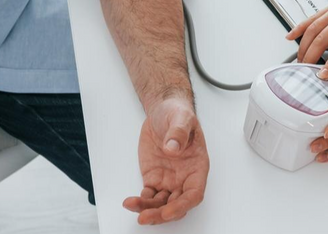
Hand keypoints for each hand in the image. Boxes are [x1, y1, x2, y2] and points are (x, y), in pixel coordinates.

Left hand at [122, 96, 208, 224]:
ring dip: (148, 210)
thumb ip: (179, 133)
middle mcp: (184, 177)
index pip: (194, 194)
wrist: (163, 111)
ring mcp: (169, 180)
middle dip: (161, 214)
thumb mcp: (181, 118)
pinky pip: (148, 196)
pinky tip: (130, 201)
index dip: (182, 206)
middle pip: (176, 205)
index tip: (168, 211)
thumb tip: (173, 148)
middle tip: (145, 216)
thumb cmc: (178, 114)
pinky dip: (139, 202)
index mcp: (197, 166)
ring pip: (160, 204)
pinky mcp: (154, 178)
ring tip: (131, 206)